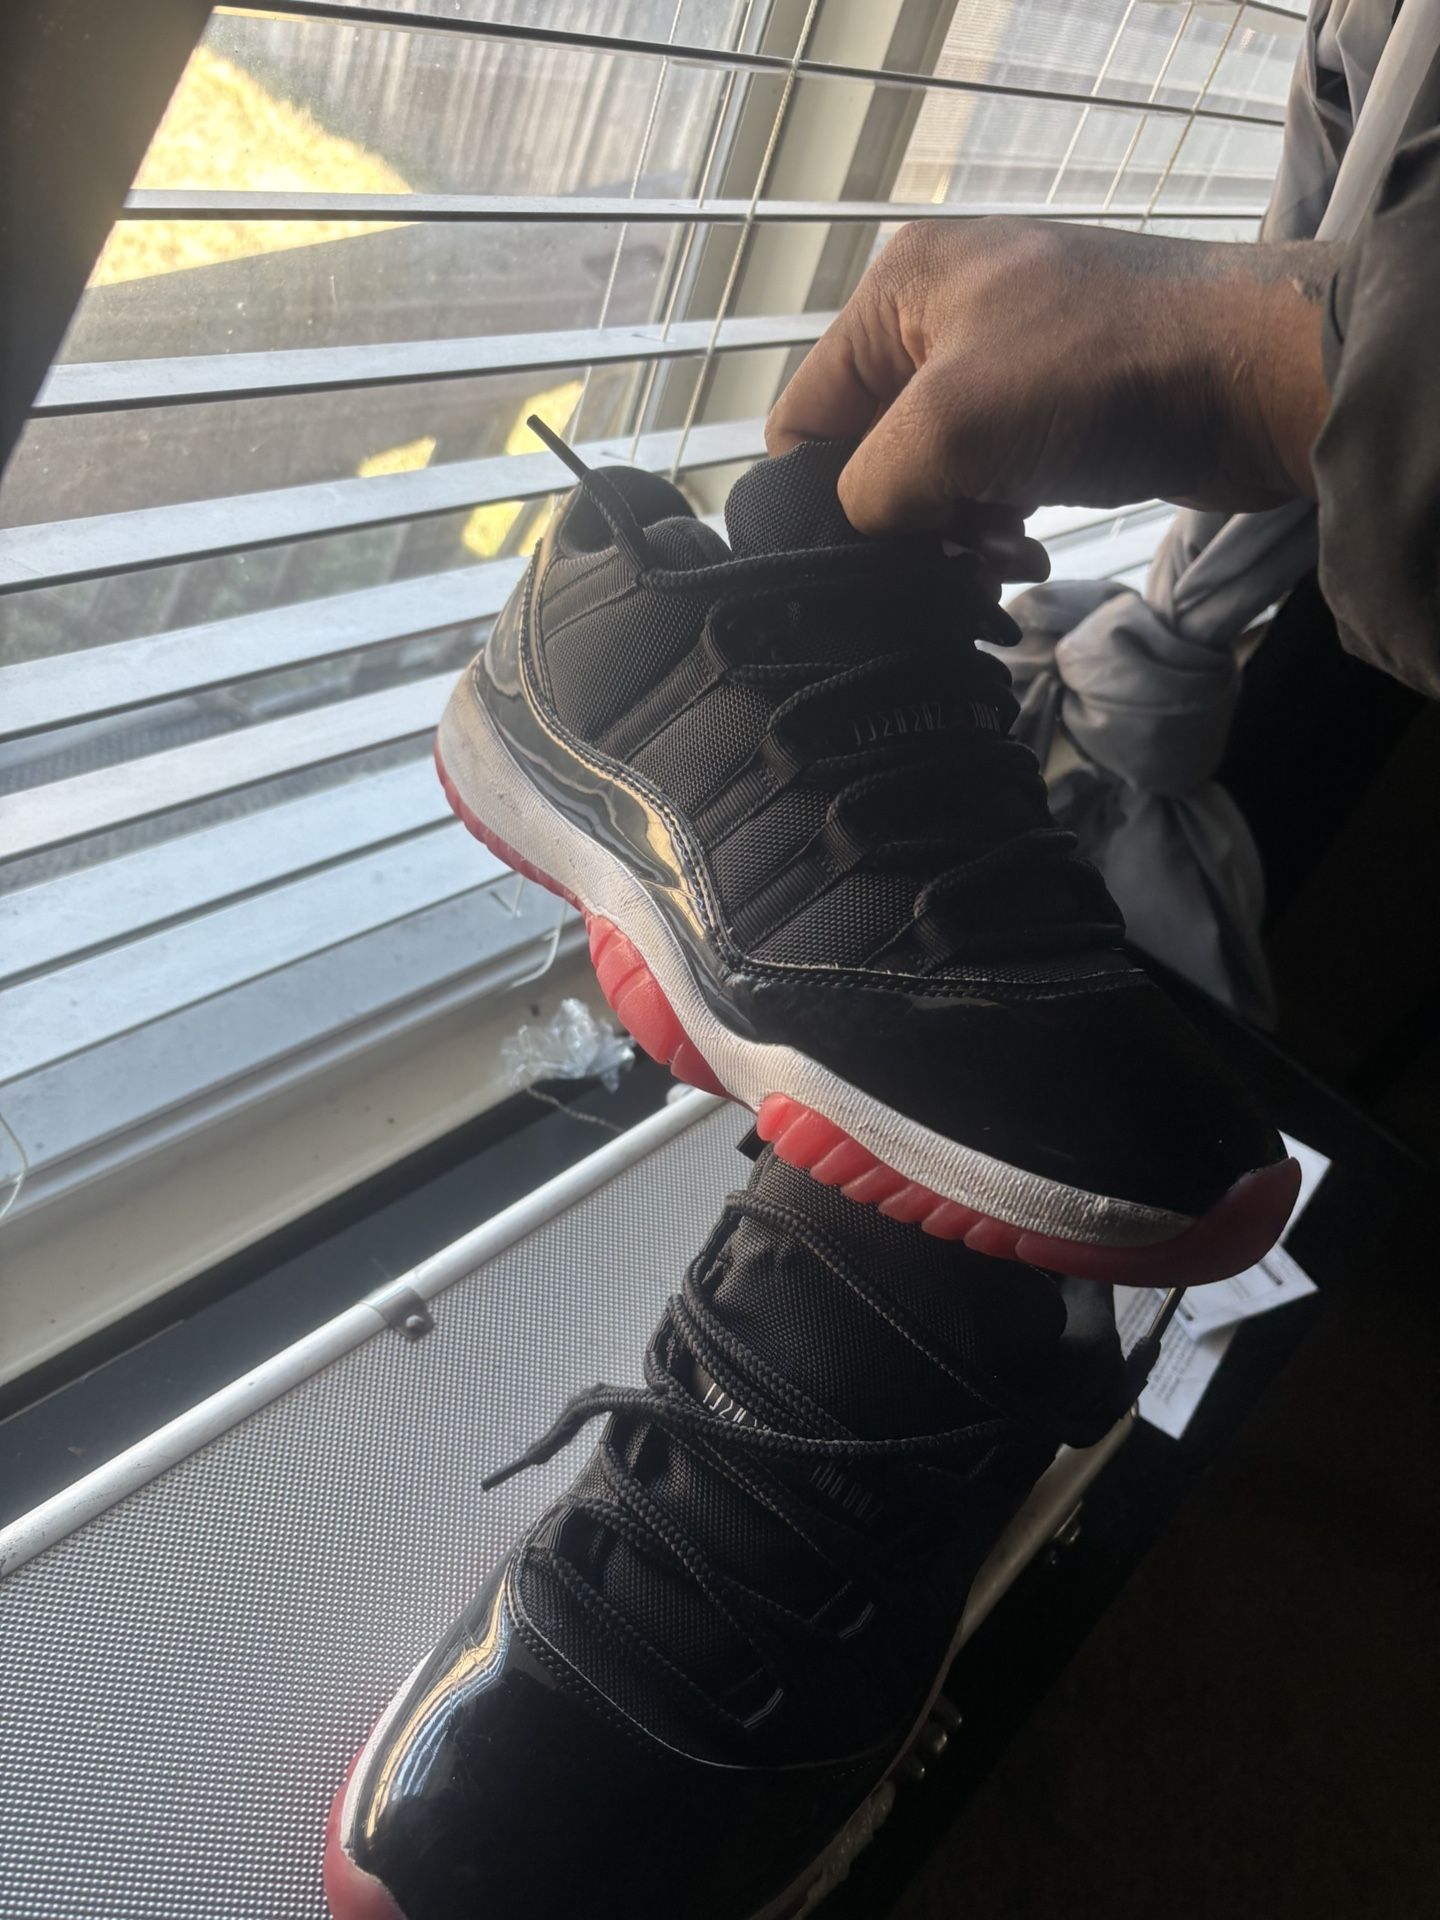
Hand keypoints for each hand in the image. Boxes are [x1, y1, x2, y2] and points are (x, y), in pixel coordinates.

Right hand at [766, 218, 1337, 578]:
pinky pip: (990, 481)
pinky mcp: (1056, 407)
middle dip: (901, 518)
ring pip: (931, 478)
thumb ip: (867, 491)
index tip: (865, 555)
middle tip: (947, 557)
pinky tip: (1029, 551)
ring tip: (1000, 556)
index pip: (806, 416)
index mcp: (898, 291)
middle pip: (868, 452)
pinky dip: (999, 526)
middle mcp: (940, 315)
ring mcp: (1003, 360)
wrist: (1256, 377)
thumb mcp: (948, 429)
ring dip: (956, 533)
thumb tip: (856, 537)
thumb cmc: (1100, 375)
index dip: (819, 497)